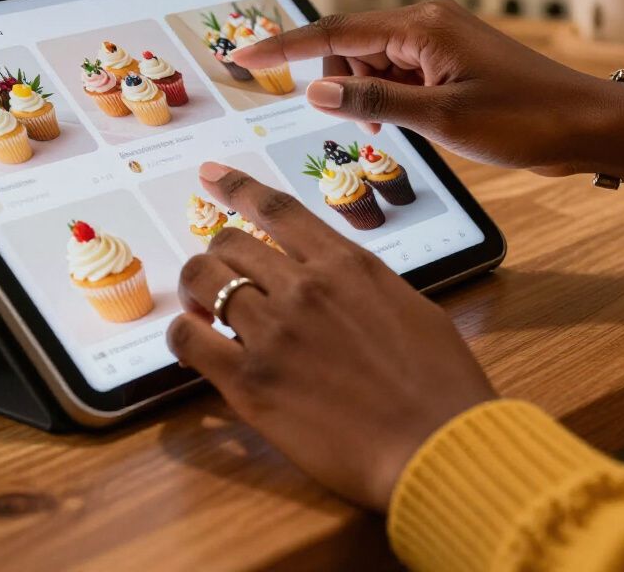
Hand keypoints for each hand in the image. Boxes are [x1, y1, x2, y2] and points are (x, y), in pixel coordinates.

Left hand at [167, 163, 494, 510]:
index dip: (235, 186)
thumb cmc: (439, 384)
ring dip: (197, 290)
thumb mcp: (408, 306)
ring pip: (202, 279)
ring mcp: (272, 331)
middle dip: (219, 258)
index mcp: (344, 264)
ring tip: (206, 312)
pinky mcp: (249, 381)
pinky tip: (196, 345)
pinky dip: (184, 334)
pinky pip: (188, 338)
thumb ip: (359, 284)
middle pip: (229, 242)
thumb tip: (332, 279)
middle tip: (223, 284)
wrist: (440, 447)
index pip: (275, 208)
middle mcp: (303, 286)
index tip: (209, 176)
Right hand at [231, 0, 623, 182]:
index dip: (283, 47)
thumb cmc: (525, 119)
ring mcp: (437, 41)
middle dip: (343, 85)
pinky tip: (413, 120)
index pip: (333, 32)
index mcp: (421, 27)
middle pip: (350, 48)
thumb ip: (372, 101)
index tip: (242, 57)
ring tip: (400, 126)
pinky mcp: (446, 61)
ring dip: (369, 96)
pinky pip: (397, 75)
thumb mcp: (441, 118)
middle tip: (371, 124)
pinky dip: (391, 98)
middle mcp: (425, 24)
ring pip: (372, 65)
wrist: (587, 127)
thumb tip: (315, 91)